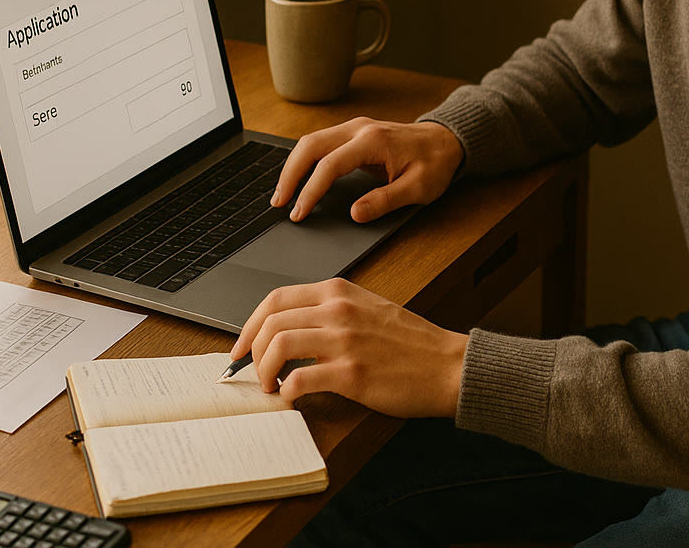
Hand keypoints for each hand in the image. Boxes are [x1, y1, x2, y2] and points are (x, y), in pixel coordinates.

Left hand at [231, 278, 467, 417]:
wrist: (447, 366)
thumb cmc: (411, 343)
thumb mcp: (368, 308)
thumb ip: (331, 310)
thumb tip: (288, 329)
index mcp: (340, 292)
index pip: (276, 298)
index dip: (249, 325)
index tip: (240, 348)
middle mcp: (339, 310)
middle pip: (270, 322)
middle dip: (251, 352)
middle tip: (255, 373)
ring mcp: (345, 341)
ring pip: (278, 346)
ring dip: (264, 371)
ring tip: (272, 386)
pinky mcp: (352, 373)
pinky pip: (299, 378)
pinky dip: (286, 391)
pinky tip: (293, 398)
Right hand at [271, 118, 463, 222]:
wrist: (447, 140)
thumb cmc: (435, 163)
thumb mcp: (418, 188)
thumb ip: (385, 201)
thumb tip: (355, 214)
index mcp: (372, 141)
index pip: (329, 165)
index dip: (310, 191)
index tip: (299, 213)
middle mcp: (358, 129)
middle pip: (310, 146)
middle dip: (289, 175)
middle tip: (279, 203)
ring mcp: (354, 128)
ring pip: (311, 141)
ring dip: (293, 166)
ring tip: (282, 195)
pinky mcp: (354, 132)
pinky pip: (321, 143)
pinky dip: (305, 160)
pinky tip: (299, 178)